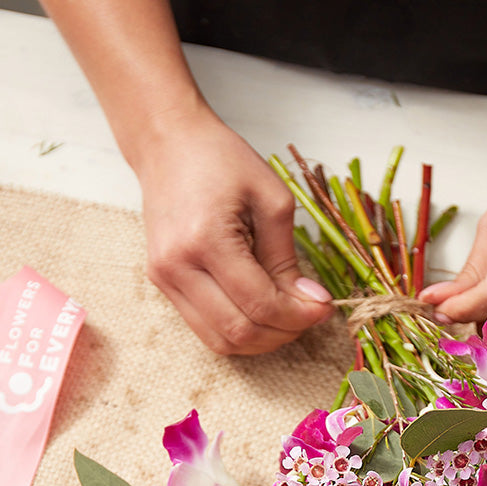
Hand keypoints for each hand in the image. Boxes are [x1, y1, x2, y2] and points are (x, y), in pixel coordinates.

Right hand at [135, 109, 332, 353]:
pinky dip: (238, 331)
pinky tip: (261, 312)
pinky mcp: (162, 284)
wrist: (167, 144)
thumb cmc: (220, 160)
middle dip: (283, 332)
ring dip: (261, 340)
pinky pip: (205, 328)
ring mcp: (164, 280)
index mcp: (205, 240)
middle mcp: (177, 267)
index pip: (259, 304)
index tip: (324, 308)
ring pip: (220, 341)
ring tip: (287, 317)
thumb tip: (310, 301)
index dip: (299, 316)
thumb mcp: (271, 199)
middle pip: (239, 331)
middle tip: (310, 315)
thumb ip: (287, 257)